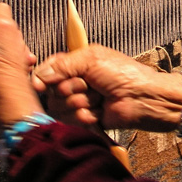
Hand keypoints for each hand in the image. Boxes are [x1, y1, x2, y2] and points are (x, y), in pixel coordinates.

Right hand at [32, 45, 181, 132]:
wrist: (145, 99)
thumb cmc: (124, 74)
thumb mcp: (92, 59)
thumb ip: (62, 65)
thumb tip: (37, 76)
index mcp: (77, 64)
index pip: (48, 70)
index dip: (43, 78)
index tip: (41, 84)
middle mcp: (76, 83)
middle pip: (52, 91)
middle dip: (71, 89)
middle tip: (91, 86)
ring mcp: (81, 103)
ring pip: (61, 108)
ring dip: (81, 103)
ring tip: (99, 100)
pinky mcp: (86, 121)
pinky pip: (72, 121)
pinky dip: (86, 117)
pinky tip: (100, 113)